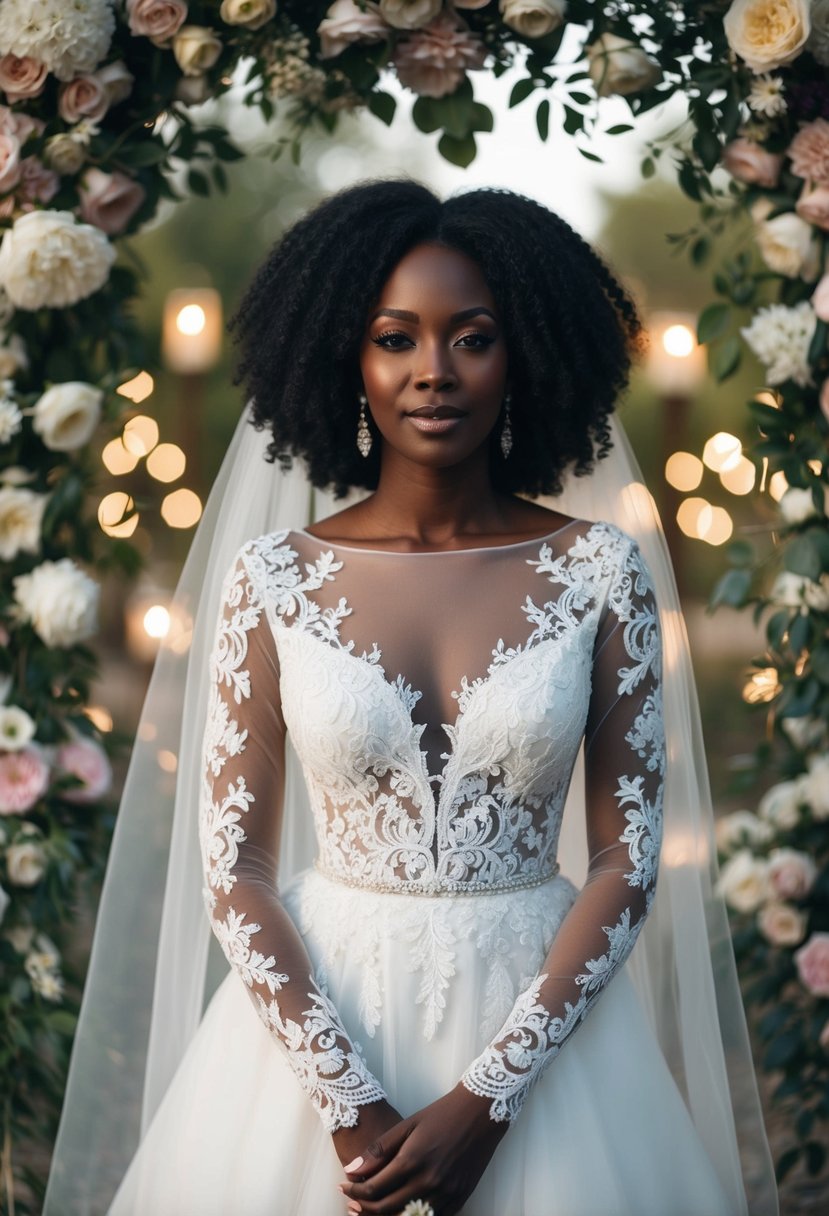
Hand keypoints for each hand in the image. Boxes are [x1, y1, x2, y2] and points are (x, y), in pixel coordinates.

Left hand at [338, 1083, 507, 1214]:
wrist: (479, 1114)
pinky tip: (399, 1210)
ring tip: (369, 1210)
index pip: (373, 1189)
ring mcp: (445, 1194)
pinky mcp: (459, 1200)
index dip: (353, 1191)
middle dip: (363, 1207)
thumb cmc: (441, 1114)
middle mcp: (428, 1182)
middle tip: (351, 1201)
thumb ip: (379, 1150)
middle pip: (385, 1209)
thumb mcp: (407, 1125)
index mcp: (412, 1161)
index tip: (343, 1186)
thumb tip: (351, 1169)